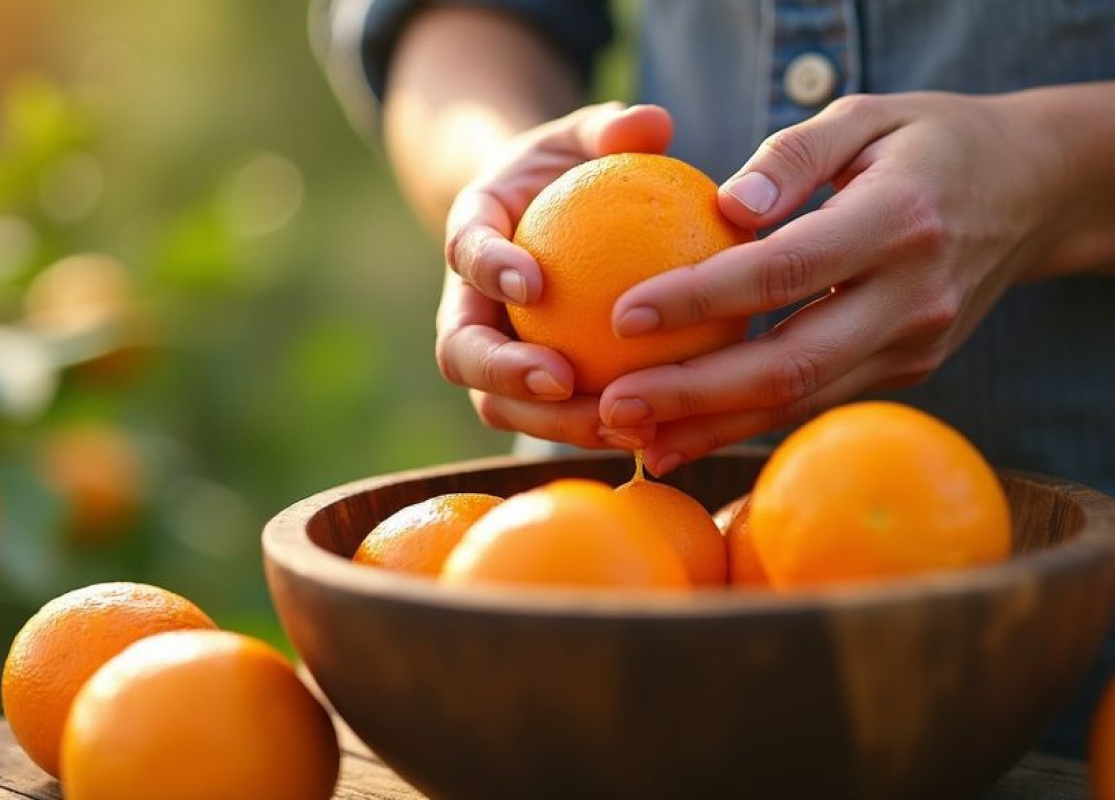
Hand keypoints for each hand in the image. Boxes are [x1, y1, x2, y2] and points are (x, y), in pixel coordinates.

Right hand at [437, 102, 672, 450]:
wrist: (546, 219)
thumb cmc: (570, 169)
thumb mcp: (586, 136)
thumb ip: (611, 128)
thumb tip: (652, 123)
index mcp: (471, 236)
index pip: (465, 252)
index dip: (489, 269)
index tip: (531, 281)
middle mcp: (467, 306)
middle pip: (461, 353)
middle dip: (503, 374)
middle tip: (561, 379)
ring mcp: (490, 356)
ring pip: (497, 403)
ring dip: (550, 421)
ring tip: (613, 423)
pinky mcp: (525, 391)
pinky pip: (549, 418)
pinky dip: (590, 431)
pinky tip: (648, 434)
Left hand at [599, 92, 1058, 474]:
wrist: (1041, 191)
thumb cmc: (931, 141)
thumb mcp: (866, 114)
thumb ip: (791, 157)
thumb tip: (722, 208)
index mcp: (900, 221)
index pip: (785, 271)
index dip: (700, 299)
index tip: (623, 314)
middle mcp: (914, 297)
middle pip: (791, 364)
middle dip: (694, 394)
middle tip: (614, 405)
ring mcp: (917, 344)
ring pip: (802, 401)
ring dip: (713, 427)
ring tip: (632, 436)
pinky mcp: (910, 370)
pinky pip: (818, 401)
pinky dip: (748, 421)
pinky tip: (686, 432)